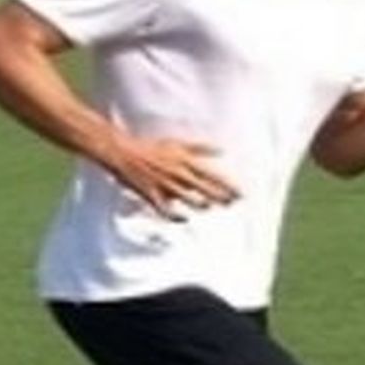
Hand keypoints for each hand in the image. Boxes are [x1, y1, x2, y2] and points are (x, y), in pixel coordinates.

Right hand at [98, 135, 239, 220]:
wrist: (124, 152)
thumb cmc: (151, 148)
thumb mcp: (178, 144)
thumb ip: (200, 148)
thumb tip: (222, 150)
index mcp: (185, 162)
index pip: (212, 176)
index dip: (228, 185)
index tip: (241, 192)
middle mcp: (178, 174)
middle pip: (205, 189)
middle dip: (221, 197)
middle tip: (234, 203)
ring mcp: (165, 185)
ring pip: (188, 199)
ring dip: (202, 205)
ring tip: (211, 209)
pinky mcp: (152, 195)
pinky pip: (165, 209)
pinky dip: (175, 216)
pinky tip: (184, 220)